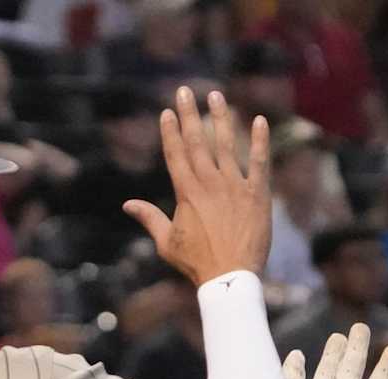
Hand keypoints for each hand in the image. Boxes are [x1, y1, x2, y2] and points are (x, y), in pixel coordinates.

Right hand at [123, 87, 270, 286]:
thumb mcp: (167, 243)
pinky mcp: (257, 195)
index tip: (167, 112)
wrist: (230, 278)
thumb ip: (149, 219)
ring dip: (221, 117)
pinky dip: (260, 141)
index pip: (176, 154)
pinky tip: (260, 120)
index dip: (170, 131)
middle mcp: (210, 183)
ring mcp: (235, 186)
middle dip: (189, 114)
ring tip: (216, 96)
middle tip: (184, 91)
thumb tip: (127, 205)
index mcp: (186, 193)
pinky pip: (259, 162)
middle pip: (197, 141)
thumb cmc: (197, 264)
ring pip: (227, 144)